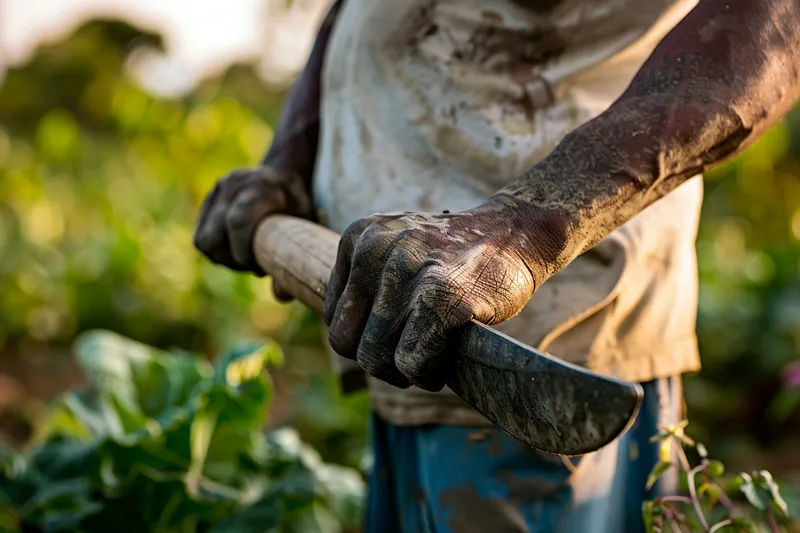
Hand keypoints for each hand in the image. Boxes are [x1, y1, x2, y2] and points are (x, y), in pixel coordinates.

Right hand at [194, 167, 313, 299]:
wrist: (283, 176)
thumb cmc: (298, 209)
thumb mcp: (304, 230)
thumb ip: (296, 260)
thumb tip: (281, 294)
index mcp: (264, 187)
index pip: (238, 221)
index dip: (243, 252)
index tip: (259, 268)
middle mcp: (236, 183)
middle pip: (215, 235)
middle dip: (232, 259)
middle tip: (254, 265)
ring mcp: (218, 189)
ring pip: (204, 239)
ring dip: (222, 258)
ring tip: (245, 258)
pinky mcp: (208, 199)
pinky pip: (201, 238)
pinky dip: (216, 252)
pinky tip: (235, 251)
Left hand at [323, 199, 554, 390]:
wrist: (517, 232)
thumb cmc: (455, 254)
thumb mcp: (397, 248)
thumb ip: (364, 281)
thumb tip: (328, 328)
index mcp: (358, 237)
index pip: (333, 317)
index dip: (364, 337)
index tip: (397, 335)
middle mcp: (375, 250)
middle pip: (346, 343)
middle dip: (379, 360)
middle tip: (412, 355)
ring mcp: (409, 273)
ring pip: (375, 358)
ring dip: (403, 372)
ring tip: (430, 357)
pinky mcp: (444, 298)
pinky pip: (412, 363)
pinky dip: (428, 374)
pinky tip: (447, 361)